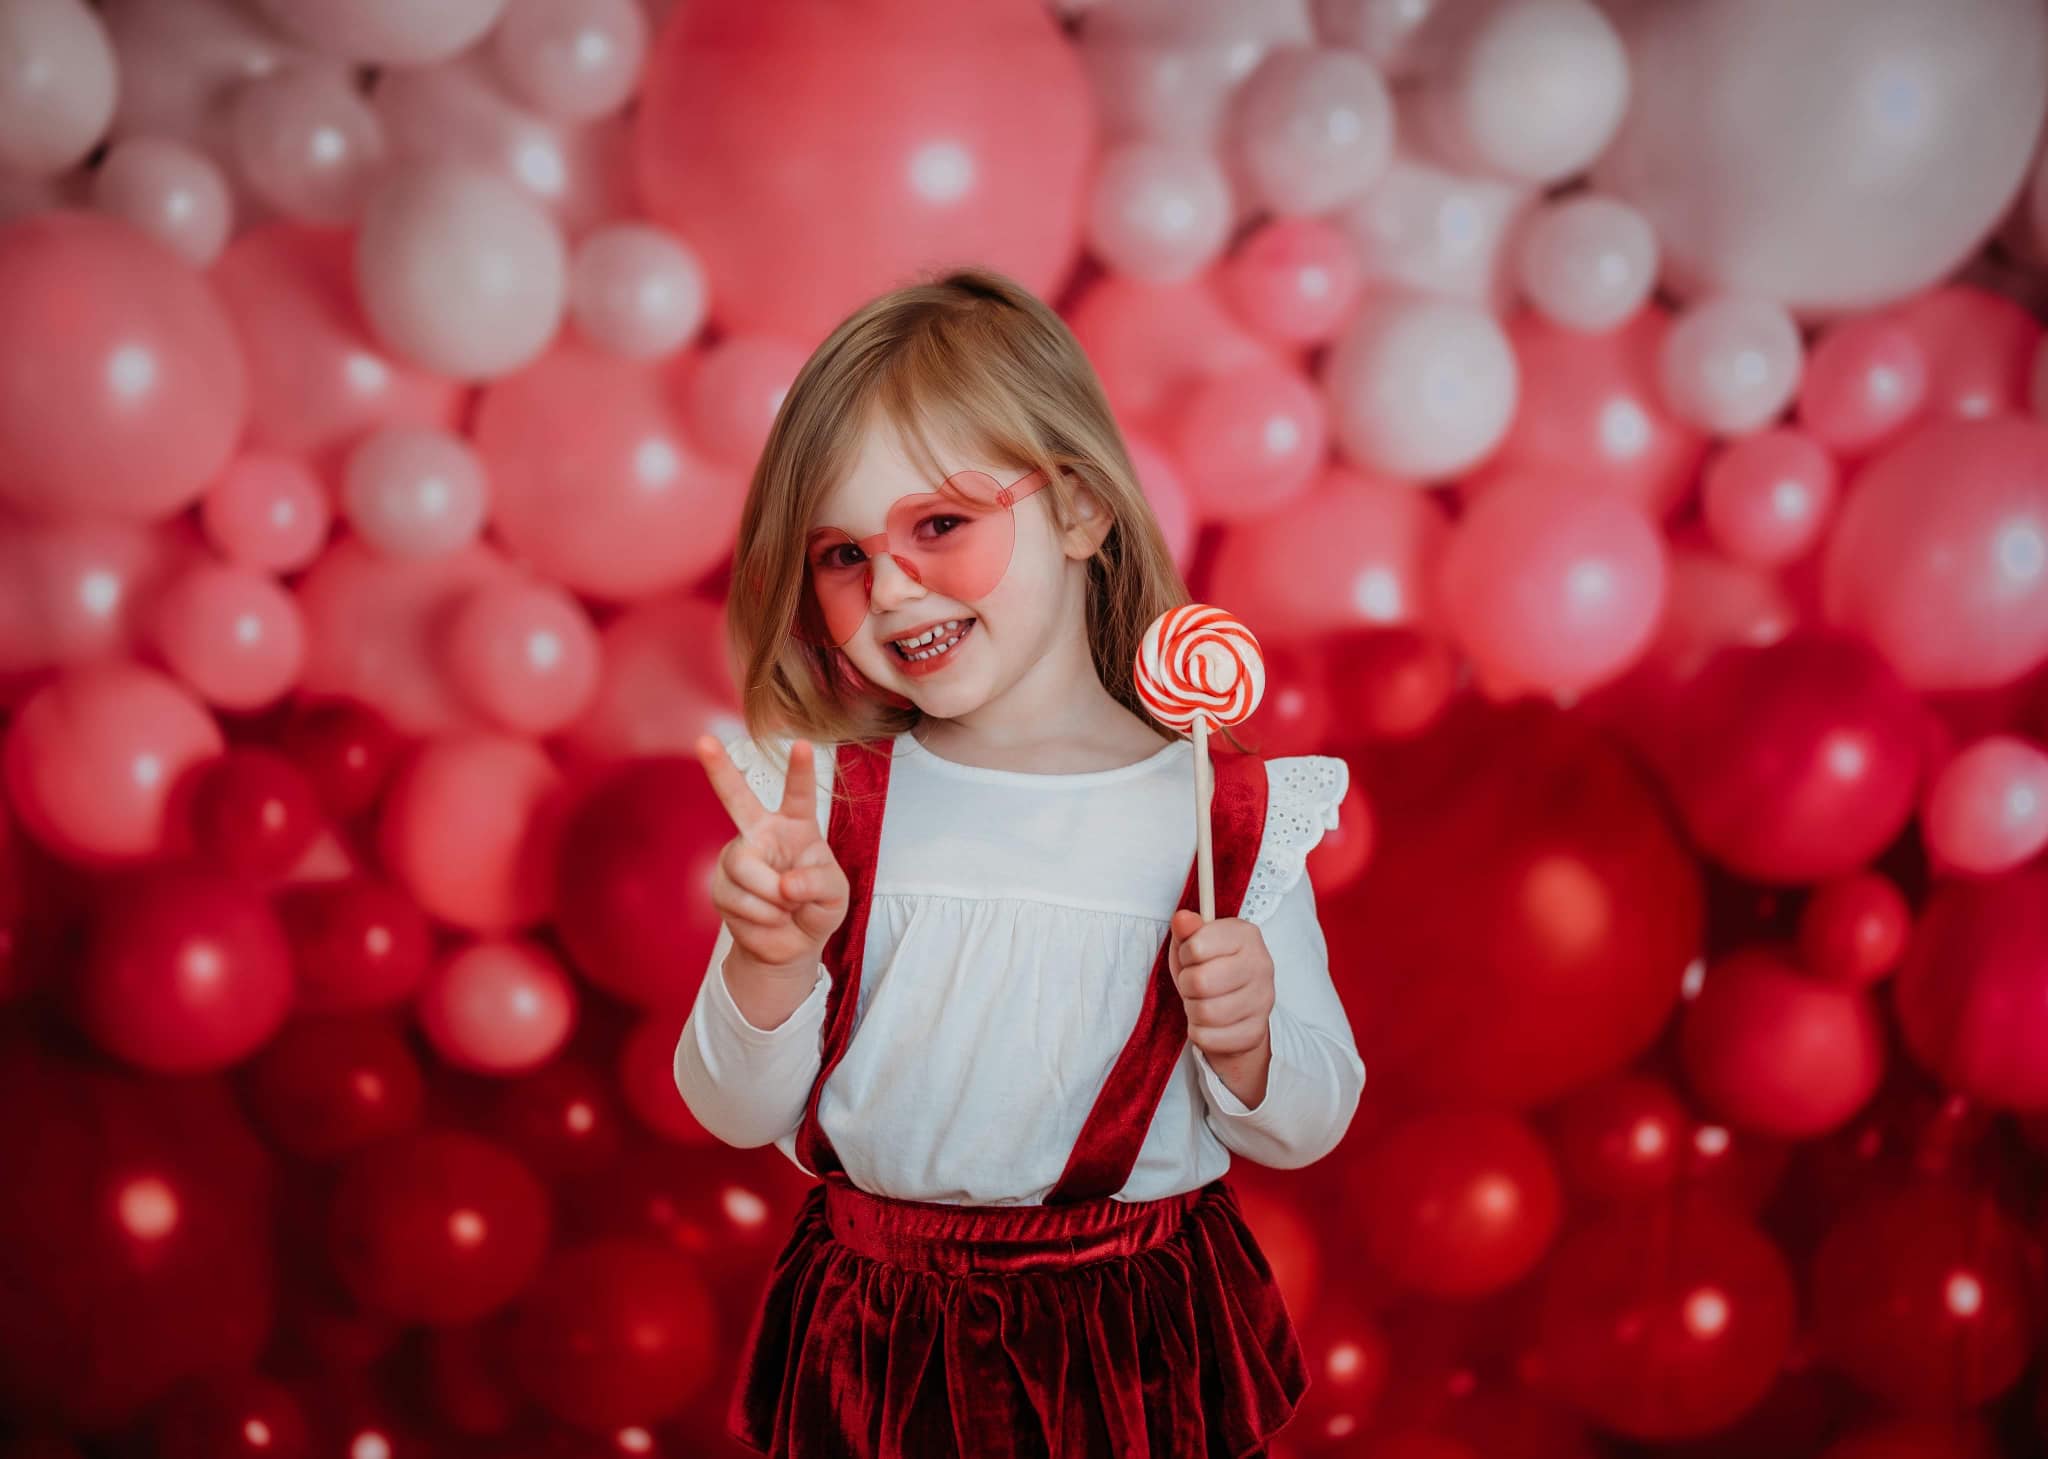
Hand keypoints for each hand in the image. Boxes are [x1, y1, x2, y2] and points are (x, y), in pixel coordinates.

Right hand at [697, 737, 848, 972]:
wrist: (791, 945)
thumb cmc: (817, 908)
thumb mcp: (834, 895)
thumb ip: (818, 883)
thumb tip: (785, 885)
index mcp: (795, 826)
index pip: (798, 794)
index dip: (800, 770)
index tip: (803, 744)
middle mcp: (761, 834)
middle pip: (737, 799)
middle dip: (719, 770)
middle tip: (703, 741)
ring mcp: (737, 858)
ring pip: (746, 868)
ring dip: (774, 898)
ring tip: (787, 908)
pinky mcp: (721, 886)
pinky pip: (740, 900)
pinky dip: (764, 917)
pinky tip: (770, 919)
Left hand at [1168, 910, 1274, 1059]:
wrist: (1238, 1010)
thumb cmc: (1211, 970)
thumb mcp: (1194, 944)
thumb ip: (1187, 930)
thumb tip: (1182, 918)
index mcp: (1246, 935)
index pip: (1197, 946)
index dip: (1185, 954)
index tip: (1192, 957)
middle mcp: (1261, 965)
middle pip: (1200, 982)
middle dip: (1187, 985)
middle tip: (1194, 983)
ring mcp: (1263, 1000)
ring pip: (1204, 1012)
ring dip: (1192, 1009)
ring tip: (1201, 1002)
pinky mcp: (1255, 1031)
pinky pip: (1208, 1036)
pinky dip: (1199, 1032)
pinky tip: (1209, 1022)